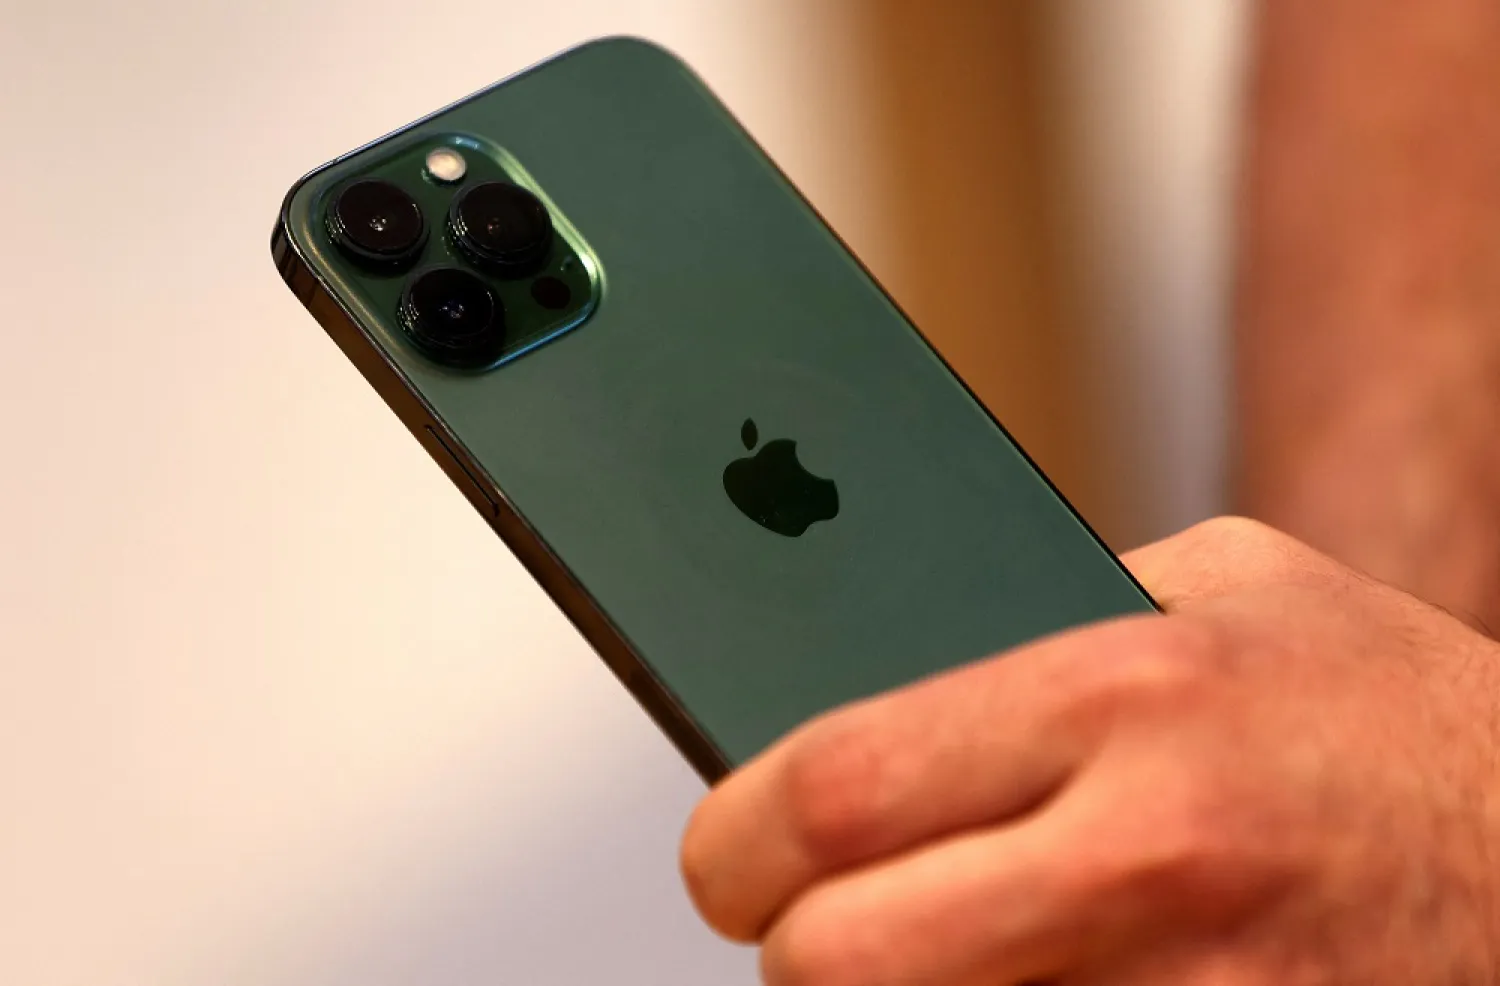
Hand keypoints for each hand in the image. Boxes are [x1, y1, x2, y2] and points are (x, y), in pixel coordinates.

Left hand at [679, 518, 1499, 983]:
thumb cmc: (1391, 717)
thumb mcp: (1234, 590)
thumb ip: (1050, 609)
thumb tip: (892, 662)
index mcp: (1125, 696)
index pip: (835, 788)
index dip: (737, 837)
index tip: (729, 854)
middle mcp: (1153, 856)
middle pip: (839, 964)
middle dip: (793, 955)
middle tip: (812, 925)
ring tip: (957, 949)